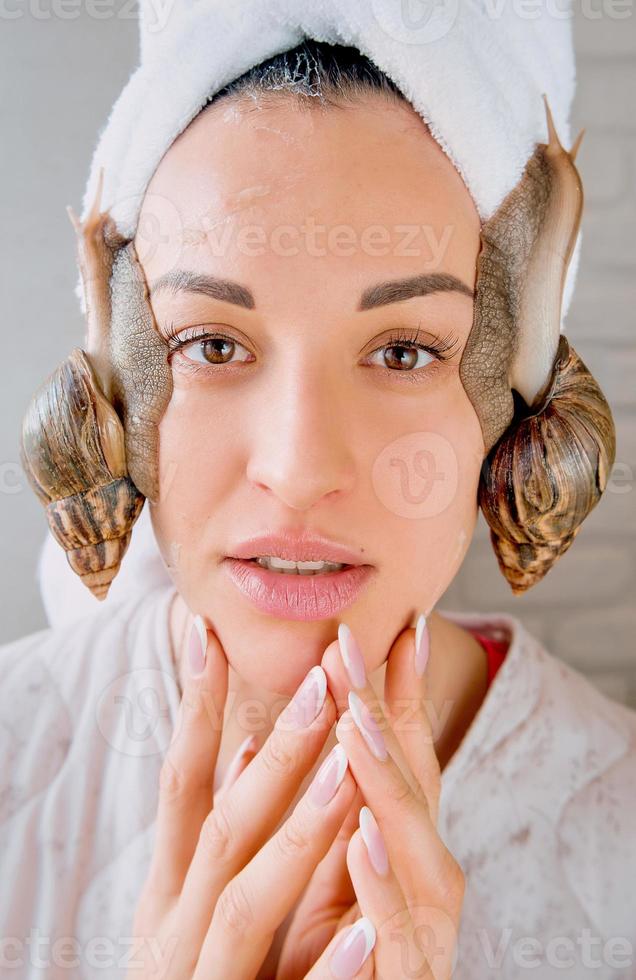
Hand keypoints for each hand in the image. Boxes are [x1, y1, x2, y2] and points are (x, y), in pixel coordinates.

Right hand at [127, 616, 357, 978]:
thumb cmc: (200, 979)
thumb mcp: (196, 902)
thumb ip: (224, 831)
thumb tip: (244, 741)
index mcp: (169, 891)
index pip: (181, 784)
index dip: (193, 709)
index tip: (208, 632)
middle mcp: (174, 929)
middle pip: (221, 826)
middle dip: (274, 752)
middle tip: (321, 677)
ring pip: (246, 903)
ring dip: (299, 833)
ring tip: (347, 769)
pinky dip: (325, 971)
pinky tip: (364, 936)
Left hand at [278, 619, 464, 978]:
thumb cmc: (333, 958)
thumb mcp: (318, 874)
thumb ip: (311, 813)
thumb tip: (255, 741)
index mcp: (396, 845)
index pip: (400, 757)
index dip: (393, 693)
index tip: (387, 626)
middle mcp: (422, 877)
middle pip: (406, 782)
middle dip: (377, 711)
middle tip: (347, 644)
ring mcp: (423, 930)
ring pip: (414, 847)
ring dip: (383, 782)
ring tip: (353, 725)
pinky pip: (399, 935)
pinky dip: (381, 887)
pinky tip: (362, 839)